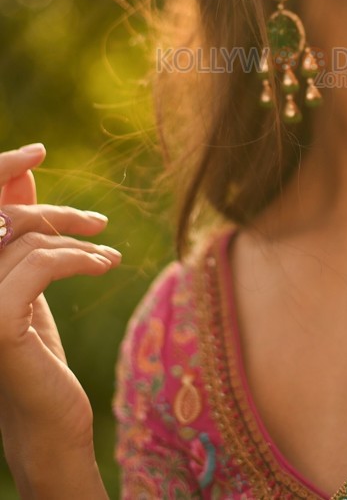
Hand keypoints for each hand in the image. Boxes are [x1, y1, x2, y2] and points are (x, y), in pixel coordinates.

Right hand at [0, 144, 118, 493]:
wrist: (49, 425)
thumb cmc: (36, 355)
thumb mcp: (29, 284)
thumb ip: (20, 233)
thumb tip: (23, 177)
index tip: (35, 152)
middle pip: (4, 219)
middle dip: (55, 213)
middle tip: (98, 224)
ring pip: (27, 239)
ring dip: (76, 241)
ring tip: (106, 255)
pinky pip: (41, 264)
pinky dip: (78, 258)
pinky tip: (105, 265)